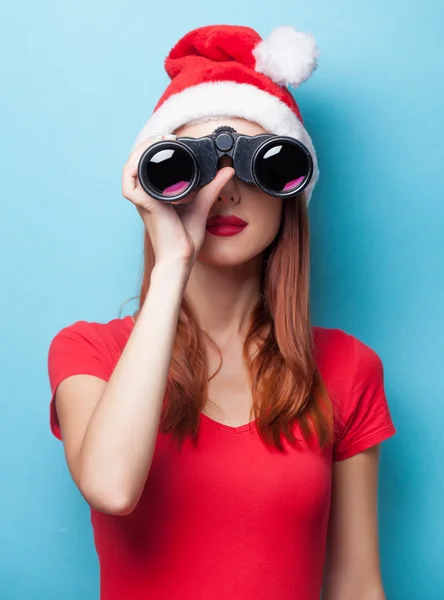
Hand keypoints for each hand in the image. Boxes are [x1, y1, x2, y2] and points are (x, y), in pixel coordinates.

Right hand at [122, 136, 234, 268]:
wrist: (182, 257)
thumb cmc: (186, 238)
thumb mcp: (202, 205)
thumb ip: (213, 187)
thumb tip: (226, 170)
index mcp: (156, 195)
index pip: (148, 166)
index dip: (154, 149)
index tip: (171, 139)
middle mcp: (146, 196)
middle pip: (136, 163)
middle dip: (147, 145)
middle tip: (165, 137)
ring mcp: (143, 200)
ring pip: (129, 168)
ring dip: (139, 152)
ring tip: (157, 142)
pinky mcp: (143, 205)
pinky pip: (128, 184)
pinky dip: (132, 170)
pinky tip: (145, 161)